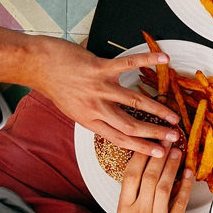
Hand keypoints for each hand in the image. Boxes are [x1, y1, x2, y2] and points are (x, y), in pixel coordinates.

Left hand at [28, 36, 179, 157]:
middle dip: (156, 133)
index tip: (160, 153)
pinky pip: (128, 64)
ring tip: (174, 116)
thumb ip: (95, 117)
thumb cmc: (56, 86)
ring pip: (134, 102)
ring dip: (158, 110)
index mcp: (90, 120)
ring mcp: (99, 87)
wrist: (37, 64)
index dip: (142, 148)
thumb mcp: (73, 110)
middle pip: (131, 125)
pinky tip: (164, 59)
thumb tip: (116, 124)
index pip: (120, 139)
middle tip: (174, 137)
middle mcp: (96, 107)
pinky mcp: (100, 68)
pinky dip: (148, 60)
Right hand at [116, 145, 192, 212]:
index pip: (130, 175)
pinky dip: (185, 187)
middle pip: (149, 177)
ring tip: (177, 152)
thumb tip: (146, 168)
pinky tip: (188, 174)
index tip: (149, 142)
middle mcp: (138, 212)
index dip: (140, 156)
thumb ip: (133, 194)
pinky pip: (180, 203)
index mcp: (124, 208)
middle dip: (159, 156)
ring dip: (172, 167)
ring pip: (165, 187)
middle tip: (167, 140)